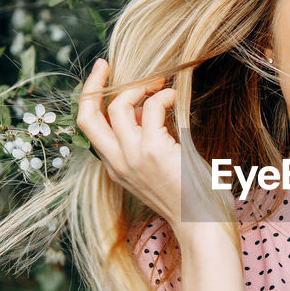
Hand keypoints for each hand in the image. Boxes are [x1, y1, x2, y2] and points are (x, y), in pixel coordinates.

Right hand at [76, 59, 230, 242]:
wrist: (202, 225)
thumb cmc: (189, 199)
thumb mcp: (157, 170)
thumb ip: (145, 143)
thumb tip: (145, 109)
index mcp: (116, 167)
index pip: (89, 127)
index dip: (90, 98)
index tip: (102, 76)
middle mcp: (118, 163)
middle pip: (87, 116)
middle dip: (93, 84)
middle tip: (108, 65)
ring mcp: (133, 157)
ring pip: (119, 106)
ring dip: (140, 88)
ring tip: (160, 88)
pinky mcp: (154, 151)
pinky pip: (152, 107)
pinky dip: (163, 96)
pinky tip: (175, 99)